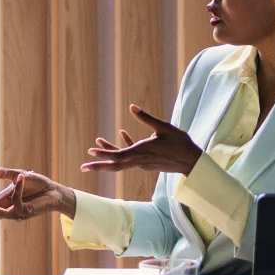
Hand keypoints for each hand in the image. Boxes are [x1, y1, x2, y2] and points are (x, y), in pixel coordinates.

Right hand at [0, 166, 76, 221]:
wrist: (55, 190)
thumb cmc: (38, 184)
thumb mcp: (18, 175)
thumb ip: (3, 173)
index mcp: (5, 202)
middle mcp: (9, 210)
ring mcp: (17, 213)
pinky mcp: (26, 211)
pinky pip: (16, 201)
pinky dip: (17, 189)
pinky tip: (20, 178)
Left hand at [81, 105, 203, 175]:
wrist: (192, 161)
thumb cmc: (180, 143)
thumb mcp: (163, 127)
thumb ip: (146, 118)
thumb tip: (132, 106)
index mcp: (142, 152)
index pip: (118, 156)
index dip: (104, 154)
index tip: (91, 152)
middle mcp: (139, 160)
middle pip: (115, 165)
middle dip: (99, 165)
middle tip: (83, 167)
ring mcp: (142, 163)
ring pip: (121, 160)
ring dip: (109, 153)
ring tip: (97, 142)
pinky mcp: (146, 162)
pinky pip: (131, 156)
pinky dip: (124, 147)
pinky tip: (122, 133)